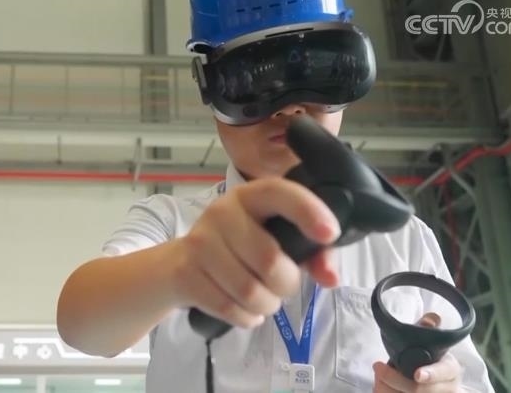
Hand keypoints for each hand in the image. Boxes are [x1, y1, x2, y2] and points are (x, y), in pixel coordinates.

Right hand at [169, 176, 341, 328]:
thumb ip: (311, 253)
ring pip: (249, 291)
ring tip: (263, 299)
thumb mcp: (275, 240)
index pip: (278, 193)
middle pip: (269, 260)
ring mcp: (199, 242)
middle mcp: (221, 213)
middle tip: (283, 285)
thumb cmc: (238, 248)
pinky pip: (228, 308)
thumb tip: (331, 277)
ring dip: (267, 305)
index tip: (329, 234)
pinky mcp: (184, 273)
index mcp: (249, 197)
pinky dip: (246, 317)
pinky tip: (244, 309)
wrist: (179, 265)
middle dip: (286, 284)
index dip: (306, 211)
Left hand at [373, 313, 463, 392]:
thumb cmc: (428, 360)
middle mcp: (447, 388)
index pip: (445, 372)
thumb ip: (427, 330)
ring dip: (388, 388)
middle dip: (396, 379)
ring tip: (377, 377)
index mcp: (451, 370)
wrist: (430, 384)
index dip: (432, 374)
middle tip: (377, 367)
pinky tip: (380, 387)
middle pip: (420, 389)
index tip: (418, 375)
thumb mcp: (430, 344)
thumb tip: (431, 318)